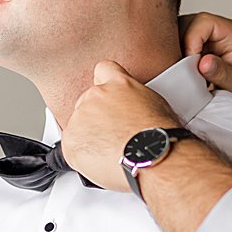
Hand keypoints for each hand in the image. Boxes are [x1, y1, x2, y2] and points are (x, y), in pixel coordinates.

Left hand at [64, 61, 182, 191]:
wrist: (151, 157)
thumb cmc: (160, 136)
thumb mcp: (156, 104)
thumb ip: (135, 99)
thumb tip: (134, 110)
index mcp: (119, 83)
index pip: (103, 70)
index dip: (104, 85)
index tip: (108, 97)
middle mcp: (96, 96)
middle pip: (87, 102)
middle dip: (97, 118)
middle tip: (114, 135)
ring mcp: (81, 117)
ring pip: (78, 126)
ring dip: (90, 137)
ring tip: (112, 152)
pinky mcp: (71, 140)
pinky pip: (71, 147)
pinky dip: (83, 156)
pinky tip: (101, 161)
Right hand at [179, 12, 231, 125]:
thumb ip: (224, 74)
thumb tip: (203, 63)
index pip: (204, 22)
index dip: (192, 39)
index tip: (191, 62)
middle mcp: (219, 32)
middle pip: (188, 24)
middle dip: (180, 46)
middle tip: (183, 70)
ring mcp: (208, 40)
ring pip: (180, 35)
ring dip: (177, 55)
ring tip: (185, 74)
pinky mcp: (200, 51)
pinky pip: (180, 48)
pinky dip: (178, 62)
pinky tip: (185, 76)